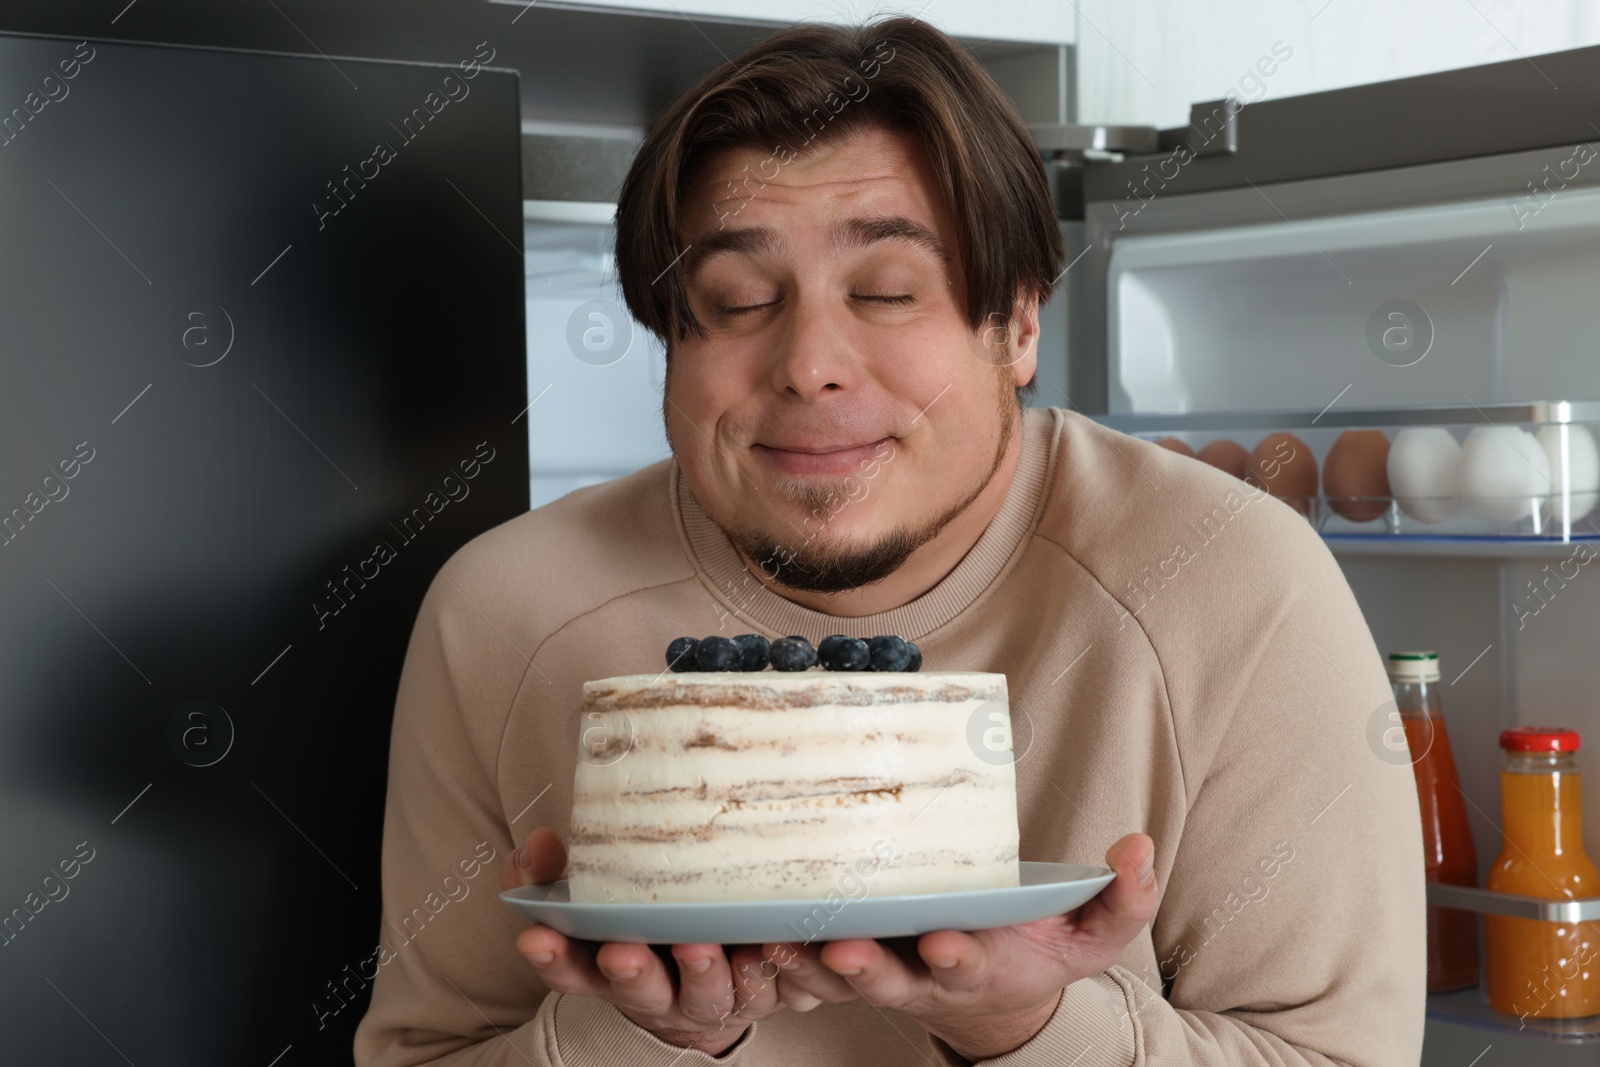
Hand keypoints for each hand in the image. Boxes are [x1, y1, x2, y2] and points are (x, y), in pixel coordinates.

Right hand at [501, 826, 789, 1055]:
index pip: (569, 969)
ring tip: (700, 946)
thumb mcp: (595, 892)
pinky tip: (760, 950)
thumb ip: (556, 869)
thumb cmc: (647, 916)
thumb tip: (540, 843)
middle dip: (631, 973)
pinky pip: (763, 993)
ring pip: (703, 997)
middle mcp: (657, 992)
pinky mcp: (757, 995)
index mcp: (608, 968)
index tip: (536, 938)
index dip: (552, 957)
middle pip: (639, 992)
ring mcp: (705, 998)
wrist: (715, 962)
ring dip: (700, 975)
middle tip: (622, 951)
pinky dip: (760, 975)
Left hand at [760, 833, 1158, 1060]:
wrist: (992, 987)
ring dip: (807, 964)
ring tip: (778, 941)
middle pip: (889, 979)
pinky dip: (778, 955)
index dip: (955, 954)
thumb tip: (1139, 848)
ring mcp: (881, 971)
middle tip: (847, 948)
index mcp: (979, 964)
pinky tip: (747, 932)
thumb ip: (1121, 899)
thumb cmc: (1039, 947)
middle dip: (868, 967)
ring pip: (836, 978)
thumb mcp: (1092, 934)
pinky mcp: (846, 959)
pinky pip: (806, 964)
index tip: (946, 940)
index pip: (967, 962)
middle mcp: (922, 976)